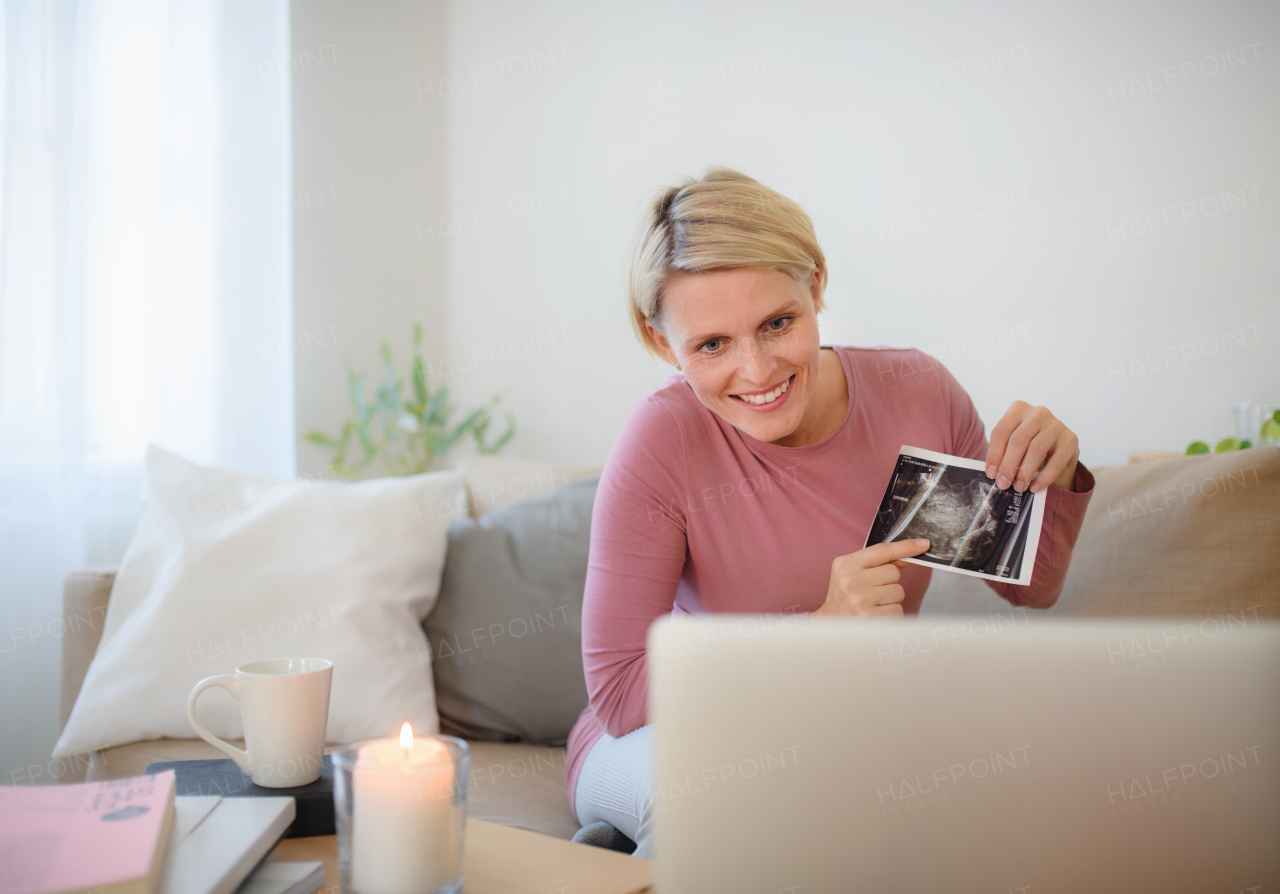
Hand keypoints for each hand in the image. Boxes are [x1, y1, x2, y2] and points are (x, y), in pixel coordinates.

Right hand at [811, 539, 929, 617]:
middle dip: (889, 582)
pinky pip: (897, 609)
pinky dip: (891, 613)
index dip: (905, 547)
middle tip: (872, 591)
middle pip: (894, 572)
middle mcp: (850, 580)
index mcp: (845, 565)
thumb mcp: (853, 573)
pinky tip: (875, 614)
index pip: (882, 551)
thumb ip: (878, 563)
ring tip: (872, 604)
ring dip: (891, 599)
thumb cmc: (845, 596)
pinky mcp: (870, 617)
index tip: (923, 544)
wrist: (830, 625)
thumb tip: (909, 555)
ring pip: (898, 591)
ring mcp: (860, 600)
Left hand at [985, 401, 1079, 493]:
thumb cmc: (1028, 445)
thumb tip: (993, 473)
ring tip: (1019, 486)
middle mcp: (1038, 413)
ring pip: (1037, 449)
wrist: (1057, 448)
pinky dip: (1045, 477)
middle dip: (1008, 465)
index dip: (994, 454)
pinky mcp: (1071, 439)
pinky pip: (1057, 461)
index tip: (991, 474)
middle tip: (1003, 483)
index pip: (1001, 431)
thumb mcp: (1012, 443)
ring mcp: (1056, 424)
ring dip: (1025, 472)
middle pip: (1019, 440)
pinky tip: (1035, 487)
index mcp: (1018, 409)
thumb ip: (1002, 453)